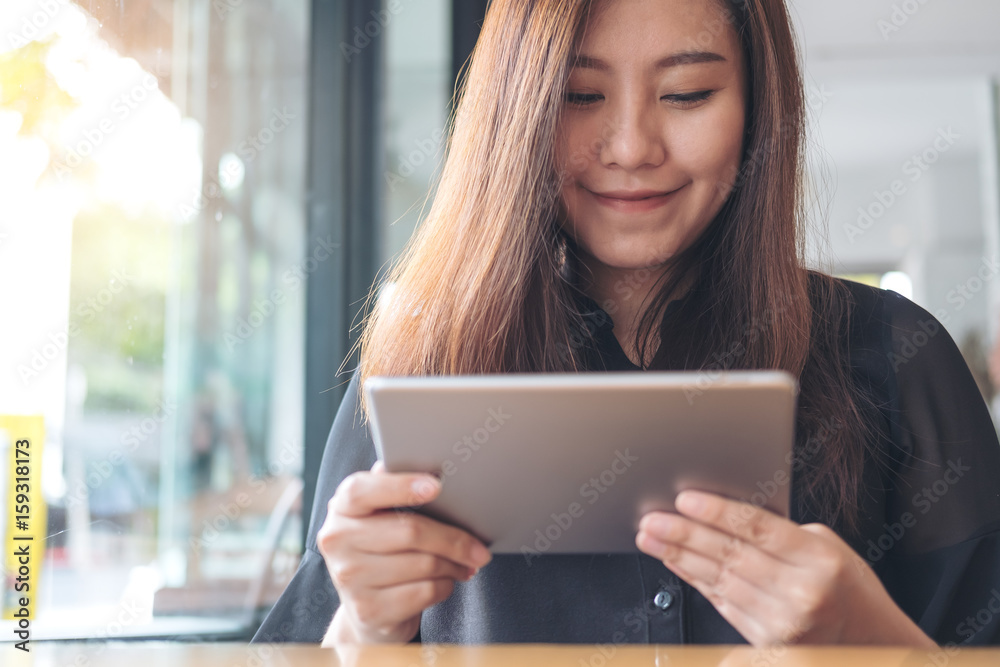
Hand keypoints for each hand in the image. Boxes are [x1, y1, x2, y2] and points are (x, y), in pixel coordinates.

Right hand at [318, 461, 492, 644]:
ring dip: (455, 564)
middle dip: (454, 539)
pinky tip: (446, 581)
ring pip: (424, 564)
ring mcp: (349, 578)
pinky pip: (425, 591)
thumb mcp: (380, 517)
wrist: (367, 610)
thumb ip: (393, 489)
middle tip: (479, 547)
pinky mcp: (368, 609)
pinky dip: (446, 586)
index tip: (436, 485)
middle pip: (410, 531)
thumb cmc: (382, 551)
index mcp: (341, 508)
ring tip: (465, 563)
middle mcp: (337, 540)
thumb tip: (433, 468)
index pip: (364, 490)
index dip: (401, 486)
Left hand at [636, 490, 937, 647]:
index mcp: (821, 560)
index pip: (759, 529)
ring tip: (651, 537)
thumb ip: (780, 532)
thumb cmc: (845, 585)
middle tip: (652, 519)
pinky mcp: (767, 643)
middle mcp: (803, 594)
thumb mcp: (826, 546)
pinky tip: (674, 561)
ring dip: (679, 556)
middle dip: (684, 534)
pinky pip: (721, 603)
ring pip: (719, 580)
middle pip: (731, 555)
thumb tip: (724, 513)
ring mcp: (784, 623)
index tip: (684, 499)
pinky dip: (694, 579)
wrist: (870, 641)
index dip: (718, 512)